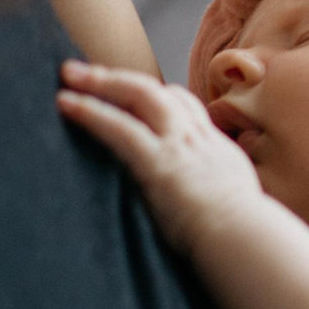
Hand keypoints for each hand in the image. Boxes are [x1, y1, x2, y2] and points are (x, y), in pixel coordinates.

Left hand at [55, 60, 262, 252]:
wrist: (242, 238)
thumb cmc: (241, 236)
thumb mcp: (241, 205)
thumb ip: (222, 196)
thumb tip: (219, 206)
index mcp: (217, 150)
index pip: (188, 107)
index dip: (161, 94)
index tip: (136, 89)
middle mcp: (197, 139)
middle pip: (159, 92)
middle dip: (121, 78)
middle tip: (87, 70)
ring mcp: (178, 146)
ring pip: (139, 95)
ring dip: (101, 82)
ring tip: (69, 74)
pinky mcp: (156, 161)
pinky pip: (119, 126)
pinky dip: (91, 111)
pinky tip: (66, 103)